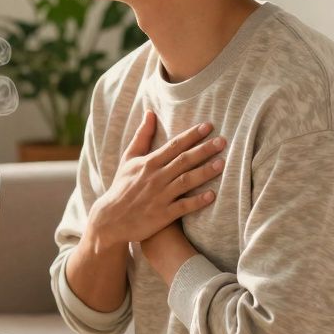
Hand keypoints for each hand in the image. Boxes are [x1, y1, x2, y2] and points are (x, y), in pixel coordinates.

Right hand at [88, 110, 225, 251]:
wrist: (111, 219)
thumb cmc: (122, 187)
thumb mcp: (128, 159)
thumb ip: (142, 136)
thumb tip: (150, 113)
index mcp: (148, 163)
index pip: (174, 146)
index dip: (192, 135)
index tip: (208, 126)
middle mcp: (155, 177)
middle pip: (183, 160)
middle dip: (204, 150)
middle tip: (222, 141)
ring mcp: (160, 196)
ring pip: (185, 181)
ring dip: (204, 172)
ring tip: (222, 164)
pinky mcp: (162, 215)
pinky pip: (183, 207)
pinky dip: (197, 201)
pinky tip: (212, 196)